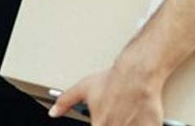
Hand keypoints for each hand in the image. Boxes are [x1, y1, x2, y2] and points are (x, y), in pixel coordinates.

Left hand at [49, 59, 165, 125]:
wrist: (137, 73)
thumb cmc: (112, 81)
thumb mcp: (83, 89)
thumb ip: (65, 102)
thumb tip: (53, 111)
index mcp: (99, 125)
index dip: (98, 123)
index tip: (101, 119)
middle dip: (113, 121)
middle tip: (115, 113)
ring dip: (126, 122)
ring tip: (126, 112)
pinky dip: (141, 123)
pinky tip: (138, 115)